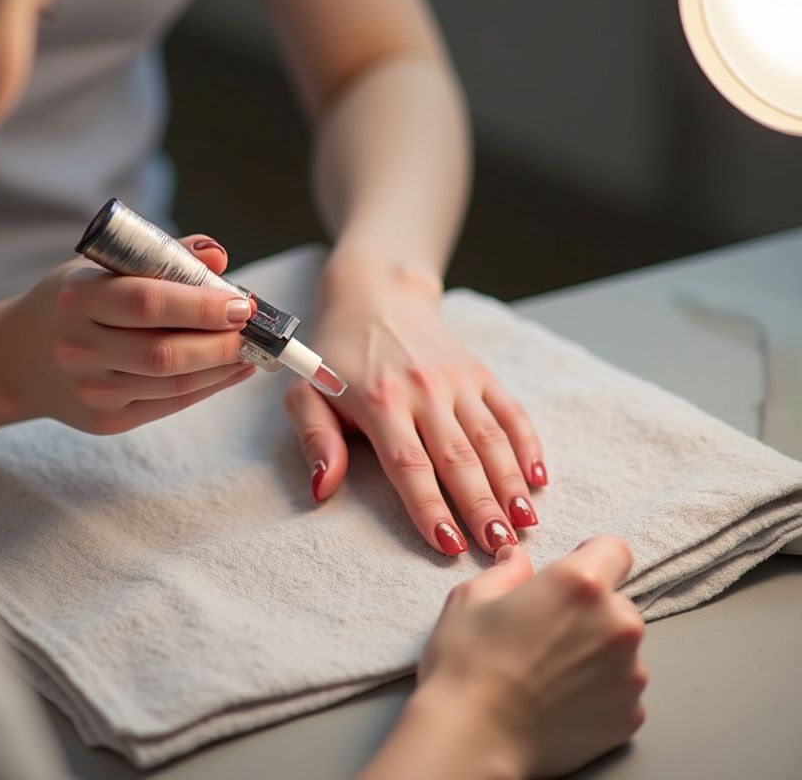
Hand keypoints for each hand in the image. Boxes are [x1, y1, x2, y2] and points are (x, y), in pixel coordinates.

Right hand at [0, 235, 254, 433]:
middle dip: (221, 342)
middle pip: (164, 352)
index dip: (201, 304)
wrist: (21, 358)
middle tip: (255, 330)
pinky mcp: (105, 420)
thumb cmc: (76, 302)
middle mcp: (78, 347)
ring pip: (173, 383)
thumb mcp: (105, 267)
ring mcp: (90, 390)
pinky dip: (209, 387)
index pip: (147, 302)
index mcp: (78, 298)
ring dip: (223, 368)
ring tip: (252, 350)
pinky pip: (169, 404)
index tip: (242, 302)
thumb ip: (164, 256)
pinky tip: (232, 371)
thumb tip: (219, 256)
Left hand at [284, 259, 545, 555]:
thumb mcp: (307, 393)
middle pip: (458, 458)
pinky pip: (510, 411)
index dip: (431, 507)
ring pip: (490, 438)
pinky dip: (528, 445)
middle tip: (501, 550)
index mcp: (380, 400)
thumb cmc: (335, 354)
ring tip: (524, 524)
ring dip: (509, 484)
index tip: (449, 546)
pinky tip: (537, 479)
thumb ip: (315, 440)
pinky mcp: (479, 371)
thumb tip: (323, 489)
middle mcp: (424, 389)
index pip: (410, 464)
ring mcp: (457, 379)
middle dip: (481, 507)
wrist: (374, 295)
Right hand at [364, 537, 646, 779]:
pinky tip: (559, 698)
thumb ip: (507, 570)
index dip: (591, 556)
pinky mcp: (630, 716)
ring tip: (548, 670)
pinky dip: (598, 691)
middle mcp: (617, 625)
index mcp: (580, 583)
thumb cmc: (467, 666)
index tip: (572, 571)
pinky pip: (621, 690)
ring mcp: (630, 675)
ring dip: (595, 651)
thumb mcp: (471, 597)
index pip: (614, 550)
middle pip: (617, 602)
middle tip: (545, 629)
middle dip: (589, 610)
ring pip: (620, 648)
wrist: (472, 739)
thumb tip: (517, 559)